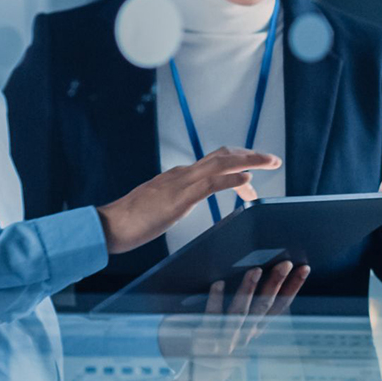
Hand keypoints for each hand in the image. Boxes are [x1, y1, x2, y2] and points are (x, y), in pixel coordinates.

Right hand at [96, 146, 280, 254]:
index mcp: (178, 176)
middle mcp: (182, 174)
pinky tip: (248, 182)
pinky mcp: (179, 198)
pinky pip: (210, 184)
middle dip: (249, 155)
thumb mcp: (159, 207)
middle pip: (222, 155)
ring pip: (221, 164)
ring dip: (249, 161)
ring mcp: (180, 183)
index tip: (252, 176)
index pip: (213, 163)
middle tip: (272, 160)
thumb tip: (185, 200)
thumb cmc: (131, 221)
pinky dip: (232, 179)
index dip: (236, 164)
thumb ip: (174, 200)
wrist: (110, 225)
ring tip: (270, 163)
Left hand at [158, 261, 309, 380]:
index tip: (304, 269)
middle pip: (263, 308)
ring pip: (240, 313)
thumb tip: (259, 278)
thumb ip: (248, 313)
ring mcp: (225, 339)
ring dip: (248, 291)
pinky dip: (215, 301)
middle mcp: (243, 336)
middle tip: (285, 263)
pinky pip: (211, 319)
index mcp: (253, 332)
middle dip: (275, 284)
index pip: (278, 308)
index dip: (292, 289)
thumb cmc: (217, 351)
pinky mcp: (205, 340)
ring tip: (255, 270)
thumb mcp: (238, 333)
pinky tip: (217, 284)